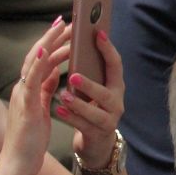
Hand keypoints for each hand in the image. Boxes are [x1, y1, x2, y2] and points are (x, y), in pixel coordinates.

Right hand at [3, 19, 69, 174]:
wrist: (20, 162)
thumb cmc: (30, 139)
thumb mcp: (41, 110)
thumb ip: (45, 92)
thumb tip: (53, 76)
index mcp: (29, 90)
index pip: (41, 61)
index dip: (51, 44)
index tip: (63, 29)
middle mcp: (24, 88)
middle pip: (38, 56)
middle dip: (52, 37)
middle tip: (66, 20)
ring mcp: (23, 94)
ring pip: (35, 63)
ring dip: (48, 43)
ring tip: (62, 28)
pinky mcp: (26, 104)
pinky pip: (32, 80)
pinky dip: (39, 64)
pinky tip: (47, 50)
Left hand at [58, 27, 124, 168]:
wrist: (97, 141)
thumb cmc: (92, 108)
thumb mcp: (96, 89)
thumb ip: (90, 70)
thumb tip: (79, 41)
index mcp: (115, 87)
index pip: (116, 65)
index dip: (108, 50)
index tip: (97, 34)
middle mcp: (116, 103)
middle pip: (107, 94)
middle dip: (90, 85)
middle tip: (73, 76)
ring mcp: (109, 120)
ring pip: (96, 113)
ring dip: (79, 105)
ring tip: (63, 97)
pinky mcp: (98, 134)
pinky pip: (85, 126)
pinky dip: (71, 118)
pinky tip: (59, 111)